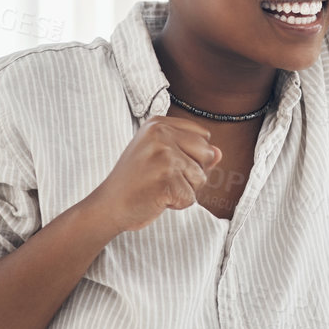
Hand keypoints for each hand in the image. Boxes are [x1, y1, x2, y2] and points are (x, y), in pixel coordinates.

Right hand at [85, 115, 220, 232]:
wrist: (108, 205)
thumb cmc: (136, 181)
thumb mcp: (161, 158)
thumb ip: (192, 152)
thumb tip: (220, 152)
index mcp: (158, 123)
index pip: (203, 137)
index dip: (192, 156)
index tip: (165, 164)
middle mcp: (161, 134)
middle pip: (207, 154)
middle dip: (192, 173)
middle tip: (163, 178)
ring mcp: (164, 156)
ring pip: (201, 178)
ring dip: (184, 190)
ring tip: (158, 188)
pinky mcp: (166, 179)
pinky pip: (191, 197)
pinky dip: (177, 204)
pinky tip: (156, 199)